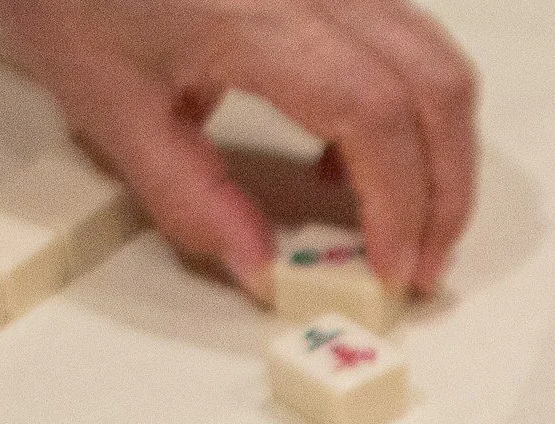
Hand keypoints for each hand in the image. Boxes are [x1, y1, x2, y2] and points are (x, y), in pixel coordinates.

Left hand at [0, 0, 476, 299]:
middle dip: (446, 191)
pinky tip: (352, 158)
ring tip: (404, 223)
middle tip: (421, 263)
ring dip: (439, 151)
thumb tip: (258, 265)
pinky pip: (404, 37)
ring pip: (436, 58)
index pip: (375, 117)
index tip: (389, 268)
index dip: (401, 206)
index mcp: (257, 17)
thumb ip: (189, 194)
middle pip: (436, 87)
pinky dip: (408, 108)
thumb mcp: (108, 104)